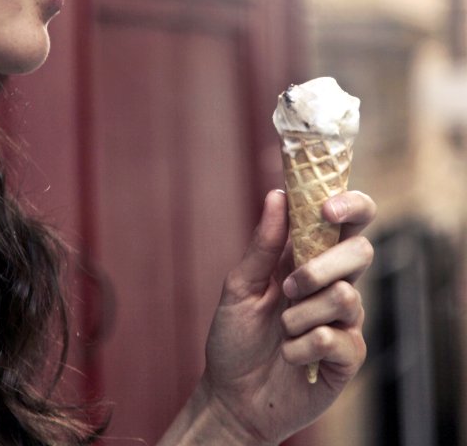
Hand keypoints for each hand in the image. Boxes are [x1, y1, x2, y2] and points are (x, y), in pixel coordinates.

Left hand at [200, 188, 375, 444]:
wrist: (231, 397)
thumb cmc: (235, 337)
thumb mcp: (240, 285)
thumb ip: (263, 244)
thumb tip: (278, 194)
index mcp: (312, 258)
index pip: (349, 220)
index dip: (350, 204)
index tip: (327, 208)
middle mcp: (335, 284)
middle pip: (361, 251)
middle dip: (322, 265)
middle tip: (289, 286)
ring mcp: (345, 321)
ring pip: (346, 295)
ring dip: (301, 314)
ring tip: (282, 329)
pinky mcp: (348, 357)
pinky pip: (336, 338)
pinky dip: (302, 346)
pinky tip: (289, 356)